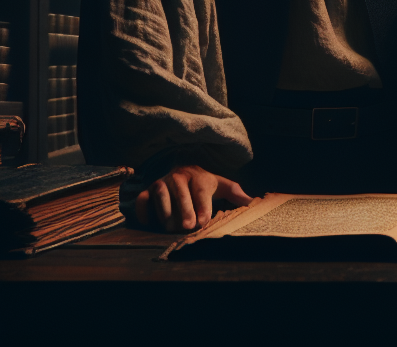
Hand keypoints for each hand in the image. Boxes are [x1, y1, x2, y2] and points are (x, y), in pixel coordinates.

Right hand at [134, 164, 252, 232]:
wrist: (181, 170)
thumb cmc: (203, 184)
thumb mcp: (220, 185)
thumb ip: (235, 194)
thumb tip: (253, 202)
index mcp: (199, 176)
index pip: (201, 190)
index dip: (202, 206)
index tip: (203, 221)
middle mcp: (179, 177)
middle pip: (181, 192)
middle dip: (184, 210)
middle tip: (187, 226)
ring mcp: (162, 183)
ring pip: (161, 195)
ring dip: (165, 211)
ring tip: (170, 227)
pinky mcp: (148, 191)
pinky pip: (142, 199)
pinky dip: (144, 210)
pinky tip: (149, 222)